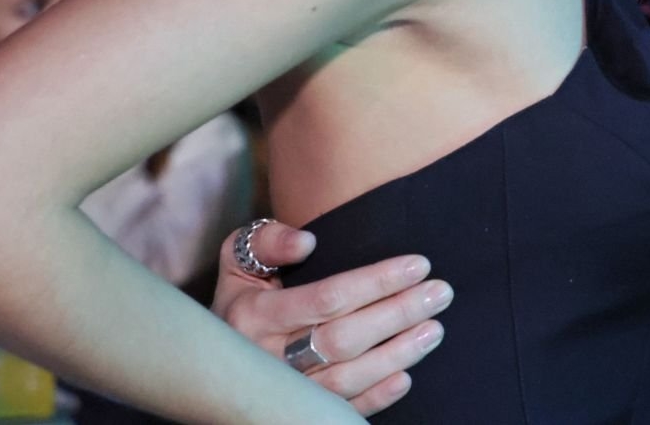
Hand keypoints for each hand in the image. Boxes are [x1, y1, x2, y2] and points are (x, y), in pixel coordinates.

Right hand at [214, 220, 450, 415]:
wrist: (208, 360)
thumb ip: (265, 242)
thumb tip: (306, 242)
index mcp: (254, 316)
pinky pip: (340, 410)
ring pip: (347, 378)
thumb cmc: (240, 299)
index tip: (418, 264)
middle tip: (441, 294)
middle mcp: (267, 359)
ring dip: (397, 355)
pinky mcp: (295, 414)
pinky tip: (405, 378)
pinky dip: (375, 397)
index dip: (377, 281)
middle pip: (345, 338)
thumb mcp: (237, 263)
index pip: (328, 297)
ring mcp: (283, 392)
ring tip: (435, 330)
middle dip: (398, 314)